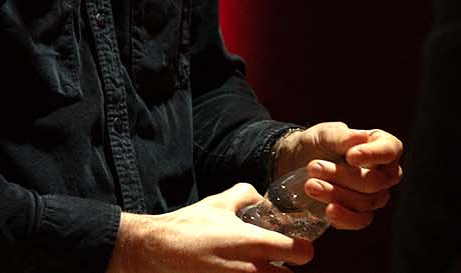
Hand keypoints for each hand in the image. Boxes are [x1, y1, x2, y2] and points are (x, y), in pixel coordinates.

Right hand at [108, 183, 313, 272]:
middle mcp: (252, 271)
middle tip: (275, 261)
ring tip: (256, 267)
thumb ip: (246, 195)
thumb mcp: (219, 202)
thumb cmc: (189, 226)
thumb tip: (262, 198)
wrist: (157, 252)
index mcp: (254, 243)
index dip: (301, 249)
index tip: (294, 246)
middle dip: (286, 269)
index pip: (303, 253)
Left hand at [274, 122, 404, 230]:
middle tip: (313, 166)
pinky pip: (360, 221)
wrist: (297, 163)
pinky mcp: (359, 214)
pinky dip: (344, 217)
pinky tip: (328, 210)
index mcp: (382, 145)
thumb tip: (361, 137)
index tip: (350, 156)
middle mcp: (384, 172)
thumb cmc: (317, 143)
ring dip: (335, 194)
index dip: (374, 155)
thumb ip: (342, 136)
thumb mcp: (324, 134)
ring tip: (310, 184)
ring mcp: (374, 195)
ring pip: (365, 202)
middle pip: (375, 181)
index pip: (391, 150)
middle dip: (343, 176)